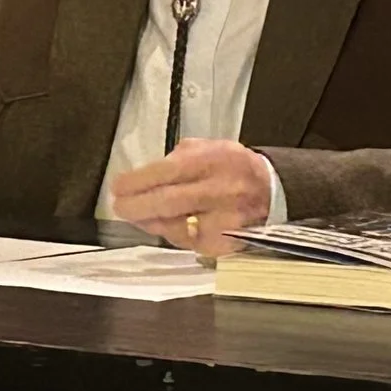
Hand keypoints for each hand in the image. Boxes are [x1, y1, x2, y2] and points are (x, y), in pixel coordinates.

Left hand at [106, 138, 275, 255]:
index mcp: (214, 160)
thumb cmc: (233, 167)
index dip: (137, 181)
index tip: (118, 186)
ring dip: (149, 222)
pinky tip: (162, 225)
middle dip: (136, 206)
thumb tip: (143, 175)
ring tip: (137, 216)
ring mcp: (223, 220)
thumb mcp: (209, 147)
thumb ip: (178, 157)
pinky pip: (188, 242)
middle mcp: (220, 190)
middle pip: (168, 202)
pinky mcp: (224, 242)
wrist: (271, 191)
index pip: (167, 171)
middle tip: (119, 206)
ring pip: (175, 226)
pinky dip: (170, 234)